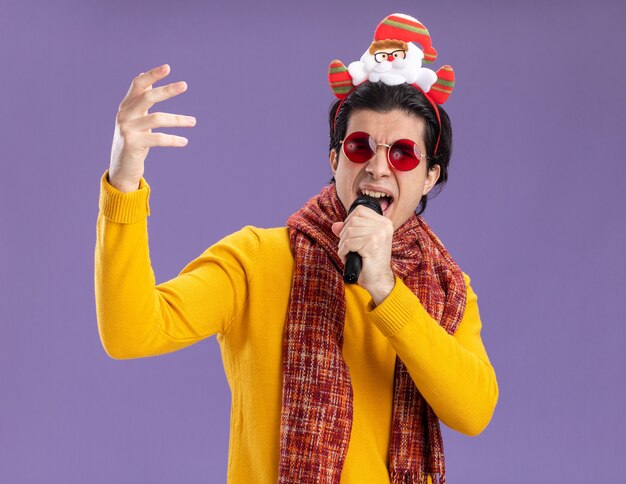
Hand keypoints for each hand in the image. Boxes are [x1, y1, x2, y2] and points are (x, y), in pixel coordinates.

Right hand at [108, 64, 195, 191]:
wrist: (122, 167)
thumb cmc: (133, 140)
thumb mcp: (136, 118)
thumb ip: (141, 100)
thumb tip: (149, 79)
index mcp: (126, 106)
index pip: (138, 85)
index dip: (152, 75)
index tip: (168, 67)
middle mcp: (124, 115)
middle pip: (147, 97)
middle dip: (166, 90)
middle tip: (185, 85)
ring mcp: (127, 129)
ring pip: (157, 118)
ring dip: (178, 119)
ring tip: (193, 121)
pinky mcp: (133, 144)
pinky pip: (158, 139)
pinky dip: (173, 139)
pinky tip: (184, 141)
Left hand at [331, 206, 395, 304]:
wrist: (378, 280)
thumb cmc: (369, 262)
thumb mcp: (360, 242)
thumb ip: (348, 231)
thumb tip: (335, 226)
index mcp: (385, 223)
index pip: (360, 211)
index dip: (349, 222)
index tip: (350, 236)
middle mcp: (384, 226)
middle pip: (352, 220)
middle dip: (344, 235)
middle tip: (348, 248)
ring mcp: (379, 234)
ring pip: (349, 231)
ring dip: (343, 244)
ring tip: (348, 253)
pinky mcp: (372, 244)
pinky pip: (348, 243)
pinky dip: (343, 251)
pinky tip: (348, 257)